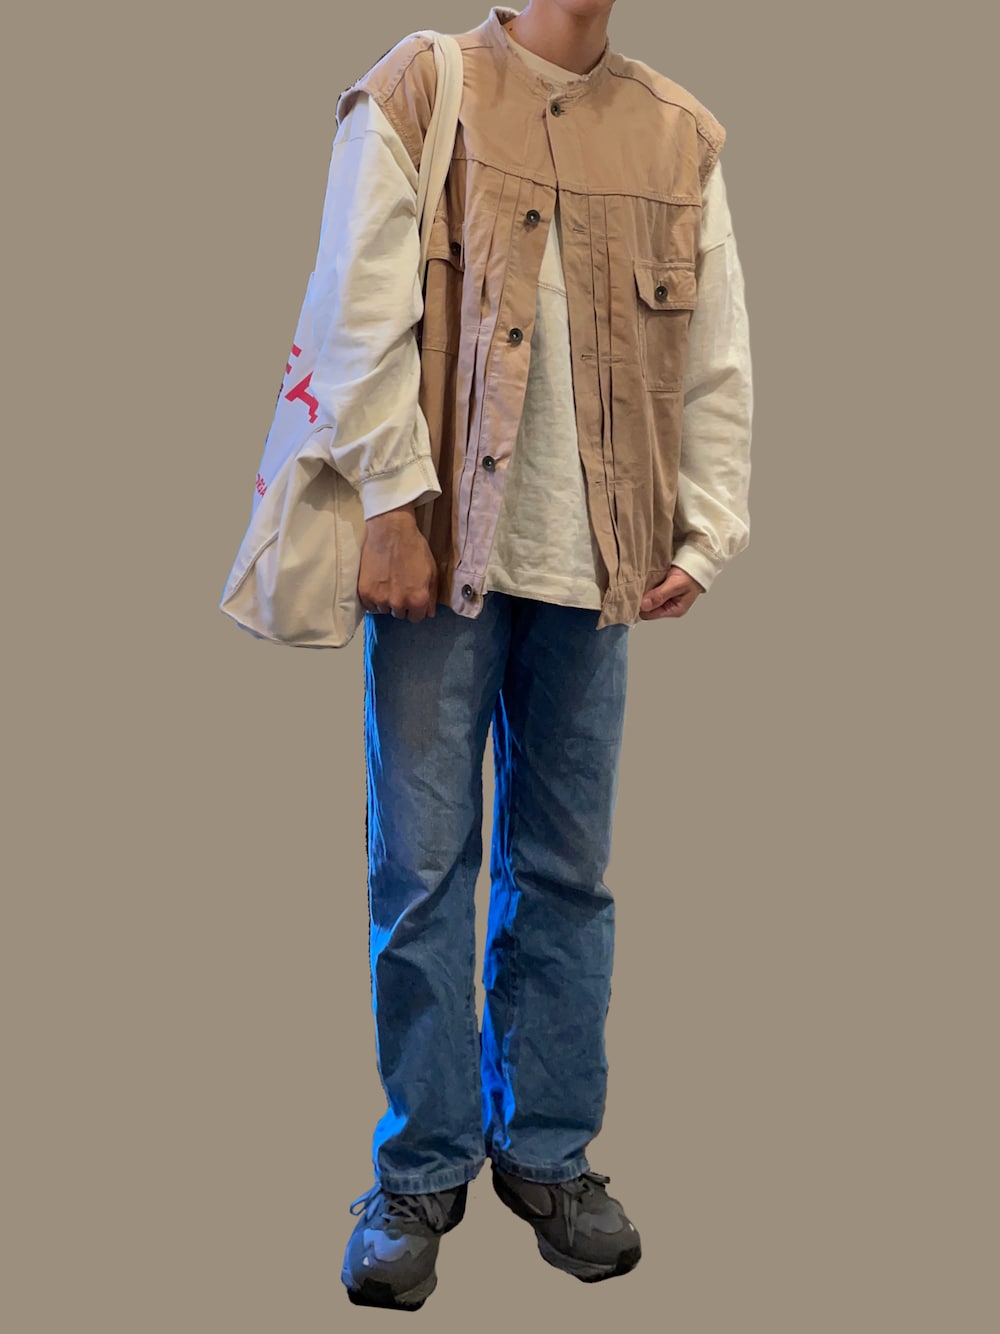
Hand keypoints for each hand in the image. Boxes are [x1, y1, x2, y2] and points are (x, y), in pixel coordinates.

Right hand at [357, 503, 437, 621]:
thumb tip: (429, 613)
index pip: (416, 618)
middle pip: (400, 614)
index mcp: (418, 600)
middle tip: (399, 586)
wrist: (390, 531)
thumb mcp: (431, 571)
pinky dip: (372, 597)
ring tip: (387, 583)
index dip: (415, 608)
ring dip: (386, 601)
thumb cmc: (414, 548)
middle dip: (401, 604)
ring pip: (384, 610)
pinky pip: (369, 605)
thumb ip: (431, 595)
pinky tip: (377, 583)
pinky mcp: (365, 592)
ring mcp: (380, 599)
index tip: (412, 598)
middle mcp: (399, 603)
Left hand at [639, 565, 704, 619]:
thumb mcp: (675, 585)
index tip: (636, 595)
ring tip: (643, 582)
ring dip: (643, 591)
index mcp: (674, 610)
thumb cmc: (691, 575)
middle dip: (641, 599)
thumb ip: (660, 595)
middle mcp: (668, 606)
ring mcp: (664, 599)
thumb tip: (644, 605)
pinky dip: (646, 586)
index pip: (648, 615)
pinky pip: (649, 591)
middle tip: (638, 587)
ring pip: (646, 599)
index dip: (640, 606)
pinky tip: (647, 580)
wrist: (697, 562)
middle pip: (646, 608)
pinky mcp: (661, 590)